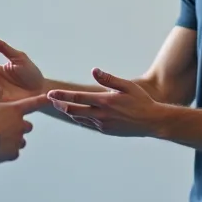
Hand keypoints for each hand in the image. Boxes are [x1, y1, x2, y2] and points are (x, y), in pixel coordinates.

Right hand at [0, 87, 49, 161]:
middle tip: (6, 127)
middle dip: (20, 127)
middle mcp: (20, 125)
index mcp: (15, 110)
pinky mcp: (12, 153)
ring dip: (14, 140)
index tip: (50, 99)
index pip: (33, 103)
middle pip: (28, 126)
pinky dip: (7, 152)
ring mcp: (17, 140)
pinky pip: (13, 153)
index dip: (42, 100)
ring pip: (21, 141)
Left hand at [46, 68, 164, 136]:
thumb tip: (94, 70)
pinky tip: (76, 114)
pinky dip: (80, 118)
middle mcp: (101, 115)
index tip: (50, 93)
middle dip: (60, 104)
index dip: (62, 96)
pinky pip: (88, 124)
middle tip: (50, 99)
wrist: (152, 122)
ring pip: (79, 118)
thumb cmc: (141, 101)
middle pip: (74, 110)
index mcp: (105, 102)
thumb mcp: (127, 86)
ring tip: (60, 105)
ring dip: (68, 111)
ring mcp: (103, 125)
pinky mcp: (106, 131)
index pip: (78, 98)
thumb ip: (109, 79)